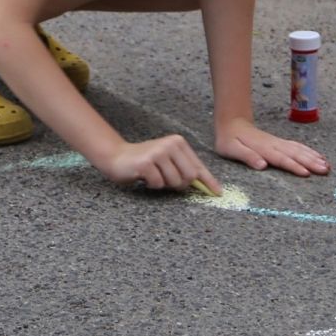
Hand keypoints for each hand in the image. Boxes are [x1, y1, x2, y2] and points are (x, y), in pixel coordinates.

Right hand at [98, 134, 219, 194]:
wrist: (117, 157)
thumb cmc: (146, 162)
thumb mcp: (168, 161)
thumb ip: (184, 169)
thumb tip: (206, 185)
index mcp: (178, 143)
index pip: (198, 165)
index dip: (208, 181)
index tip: (217, 192)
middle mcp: (170, 144)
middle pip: (189, 176)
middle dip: (180, 184)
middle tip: (166, 180)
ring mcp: (158, 153)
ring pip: (174, 181)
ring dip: (164, 185)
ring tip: (154, 176)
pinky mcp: (146, 163)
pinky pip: (158, 184)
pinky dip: (152, 185)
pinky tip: (145, 177)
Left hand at [215, 118, 329, 177]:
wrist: (232, 122)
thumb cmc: (229, 139)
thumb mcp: (231, 149)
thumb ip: (247, 156)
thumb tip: (262, 165)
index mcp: (263, 148)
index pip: (281, 159)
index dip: (293, 166)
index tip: (306, 173)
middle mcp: (274, 145)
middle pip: (295, 154)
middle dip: (311, 162)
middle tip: (325, 170)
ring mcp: (278, 142)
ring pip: (299, 149)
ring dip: (313, 157)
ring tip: (327, 166)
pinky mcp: (280, 142)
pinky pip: (297, 146)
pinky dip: (309, 151)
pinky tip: (318, 156)